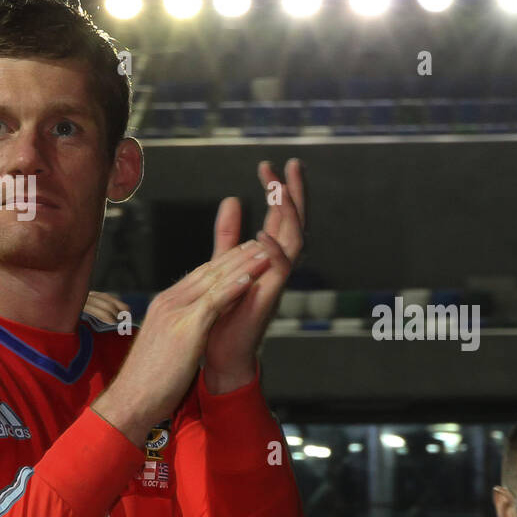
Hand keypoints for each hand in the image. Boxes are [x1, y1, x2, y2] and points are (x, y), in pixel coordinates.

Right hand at [91, 240, 271, 444]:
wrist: (131, 399)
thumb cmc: (148, 380)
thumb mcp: (165, 345)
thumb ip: (178, 329)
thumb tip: (192, 328)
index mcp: (164, 305)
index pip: (198, 276)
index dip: (223, 263)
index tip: (242, 253)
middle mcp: (169, 302)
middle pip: (208, 271)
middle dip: (236, 255)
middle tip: (259, 243)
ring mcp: (176, 312)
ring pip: (215, 280)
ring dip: (242, 265)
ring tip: (264, 252)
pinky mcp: (186, 327)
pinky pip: (215, 302)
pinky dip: (234, 288)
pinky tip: (251, 279)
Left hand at [202, 158, 305, 393]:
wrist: (221, 353)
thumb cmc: (225, 312)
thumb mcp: (224, 264)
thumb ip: (228, 235)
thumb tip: (233, 199)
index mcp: (268, 256)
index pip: (280, 217)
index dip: (279, 191)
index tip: (270, 165)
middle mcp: (277, 265)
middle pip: (295, 222)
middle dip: (294, 193)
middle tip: (290, 164)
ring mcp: (276, 281)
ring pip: (293, 241)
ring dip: (288, 214)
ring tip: (280, 188)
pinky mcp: (269, 298)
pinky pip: (281, 271)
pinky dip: (274, 252)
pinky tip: (263, 233)